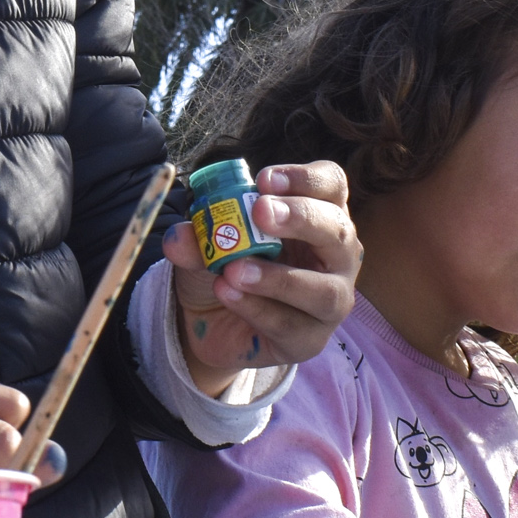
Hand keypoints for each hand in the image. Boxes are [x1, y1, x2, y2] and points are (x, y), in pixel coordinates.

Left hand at [166, 160, 360, 394]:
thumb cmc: (226, 265)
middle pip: (338, 231)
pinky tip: (228, 294)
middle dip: (301, 218)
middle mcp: (334, 256)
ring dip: (278, 277)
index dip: (304, 178)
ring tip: (235, 268)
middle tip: (262, 211)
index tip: (264, 180)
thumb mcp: (207, 243)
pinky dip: (256, 308)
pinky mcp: (310, 339)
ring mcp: (329, 300)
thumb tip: (179, 236)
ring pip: (323, 290)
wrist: (211, 320)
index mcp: (317, 215)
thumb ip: (197, 236)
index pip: (331, 185)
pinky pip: (291, 325)